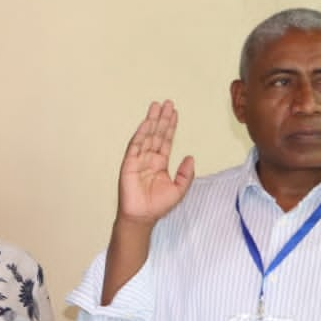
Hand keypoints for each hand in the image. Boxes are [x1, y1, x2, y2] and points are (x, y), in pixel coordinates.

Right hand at [118, 101, 194, 225]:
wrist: (142, 217)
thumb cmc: (158, 206)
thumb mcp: (179, 189)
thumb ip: (186, 174)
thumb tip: (190, 157)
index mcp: (160, 164)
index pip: (166, 141)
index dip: (170, 127)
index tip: (174, 113)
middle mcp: (149, 159)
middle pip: (156, 134)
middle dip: (162, 119)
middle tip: (167, 103)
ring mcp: (138, 160)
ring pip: (146, 136)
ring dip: (152, 121)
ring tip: (157, 107)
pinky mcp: (129, 164)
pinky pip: (135, 146)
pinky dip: (141, 133)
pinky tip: (146, 123)